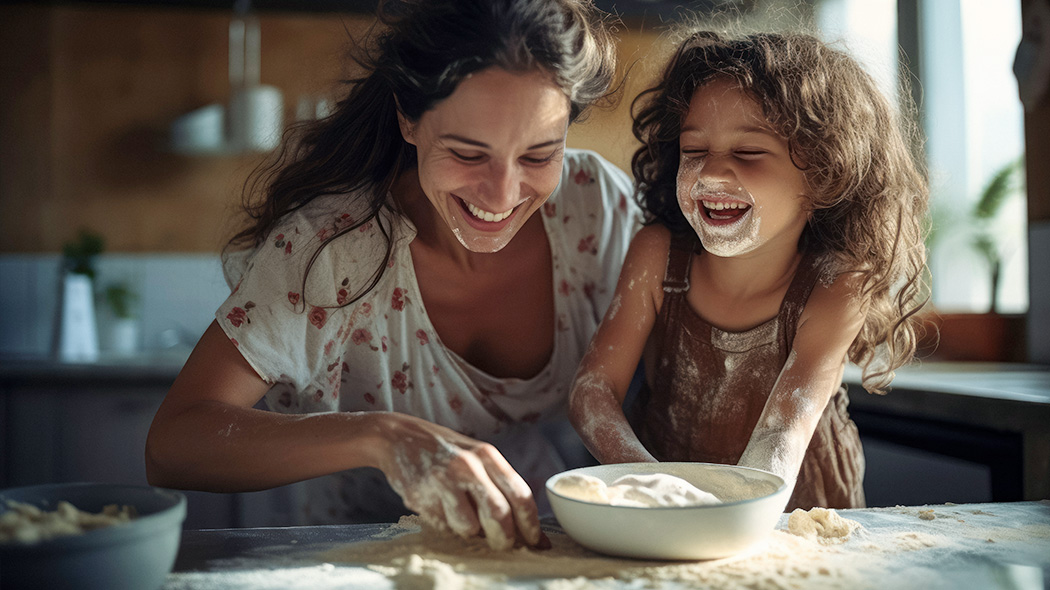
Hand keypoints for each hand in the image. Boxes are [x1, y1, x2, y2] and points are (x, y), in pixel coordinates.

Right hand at [377, 414, 547, 549]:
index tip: (536, 542)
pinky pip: (444, 526)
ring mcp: (444, 480)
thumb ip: (499, 484)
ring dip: (471, 533)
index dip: (531, 524)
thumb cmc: (444, 451)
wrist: (398, 437)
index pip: (520, 495)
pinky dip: (448, 527)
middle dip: (505, 539)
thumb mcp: (476, 456)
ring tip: (463, 519)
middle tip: (503, 545)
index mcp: (488, 455)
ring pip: (470, 527)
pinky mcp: (422, 495)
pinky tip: (441, 509)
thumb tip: (525, 525)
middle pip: (500, 515)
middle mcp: (468, 466)